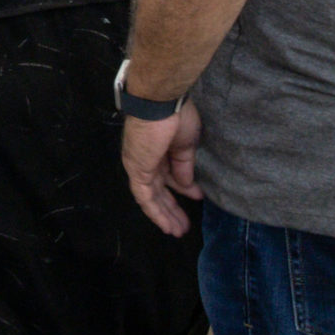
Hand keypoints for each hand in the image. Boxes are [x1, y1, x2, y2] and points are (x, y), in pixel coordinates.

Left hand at [122, 101, 204, 236]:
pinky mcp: (137, 171)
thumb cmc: (175, 115)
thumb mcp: (186, 144)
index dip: (183, 187)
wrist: (161, 102)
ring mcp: (139, 165)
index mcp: (158, 148)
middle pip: (159, 189)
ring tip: (178, 231)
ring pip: (151, 197)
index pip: (169, 174)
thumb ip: (184, 166)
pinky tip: (167, 225)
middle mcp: (145, 158)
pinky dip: (156, 213)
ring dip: (165, 215)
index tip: (198, 196)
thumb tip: (188, 186)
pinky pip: (145, 197)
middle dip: (172, 207)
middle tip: (184, 224)